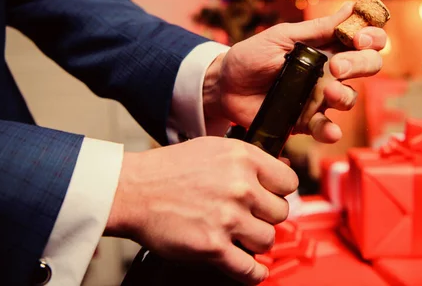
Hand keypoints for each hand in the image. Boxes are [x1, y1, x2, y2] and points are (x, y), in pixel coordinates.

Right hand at [106, 137, 297, 284]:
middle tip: (248, 217)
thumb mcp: (214, 149)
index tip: (269, 198)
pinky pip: (250, 270)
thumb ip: (249, 160)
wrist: (132, 190)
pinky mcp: (213, 247)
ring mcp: (228, 218)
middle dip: (266, 217)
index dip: (279, 192)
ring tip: (239, 236)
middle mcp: (240, 187)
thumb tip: (283, 170)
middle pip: (281, 213)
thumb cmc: (168, 169)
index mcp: (243, 158)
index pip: (289, 182)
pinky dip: (253, 273)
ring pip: (268, 240)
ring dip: (255, 242)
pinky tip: (250, 268)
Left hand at [203, 2, 386, 143]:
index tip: (358, 37)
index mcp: (327, 45)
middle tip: (337, 66)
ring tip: (326, 93)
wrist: (225, 87)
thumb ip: (317, 29)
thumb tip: (351, 8)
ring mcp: (320, 97)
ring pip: (349, 98)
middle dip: (360, 64)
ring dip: (344, 96)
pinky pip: (327, 128)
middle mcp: (330, 71)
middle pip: (367, 66)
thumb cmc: (252, 56)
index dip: (372, 36)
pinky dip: (331, 131)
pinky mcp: (307, 121)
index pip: (364, 39)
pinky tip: (329, 129)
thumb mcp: (282, 37)